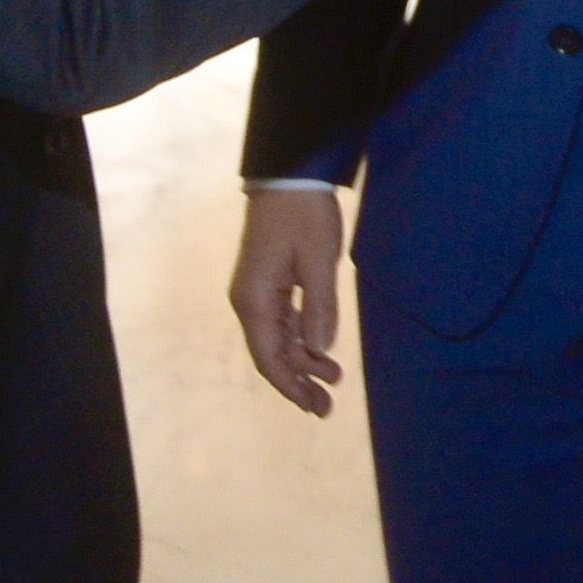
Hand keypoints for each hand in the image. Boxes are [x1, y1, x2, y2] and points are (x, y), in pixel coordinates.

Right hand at [229, 189, 347, 416]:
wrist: (289, 175)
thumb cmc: (303, 215)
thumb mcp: (319, 261)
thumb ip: (319, 308)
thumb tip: (320, 351)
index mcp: (254, 300)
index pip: (268, 357)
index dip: (290, 387)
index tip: (314, 407)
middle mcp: (249, 301)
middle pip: (271, 354)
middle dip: (298, 382)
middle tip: (327, 406)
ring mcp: (257, 291)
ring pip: (277, 339)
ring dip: (302, 361)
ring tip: (333, 379)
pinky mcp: (269, 280)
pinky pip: (281, 321)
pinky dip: (300, 338)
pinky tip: (320, 349)